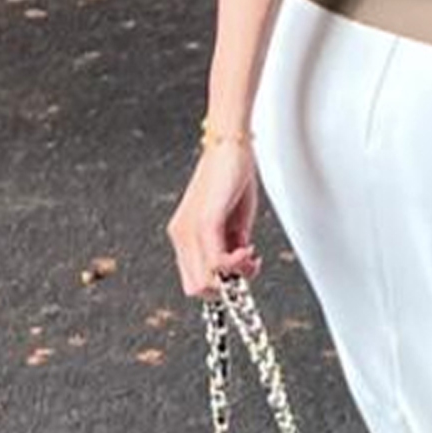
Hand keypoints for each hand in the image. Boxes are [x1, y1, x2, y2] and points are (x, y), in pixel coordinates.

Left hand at [166, 143, 263, 298]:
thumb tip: (240, 267)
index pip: (193, 280)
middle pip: (195, 288)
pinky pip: (216, 260)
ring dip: (234, 275)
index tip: (241, 271)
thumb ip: (232, 244)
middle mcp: (181, 235)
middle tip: (248, 267)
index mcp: (185, 235)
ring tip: (250, 257)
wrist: (229, 144)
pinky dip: (236, 263)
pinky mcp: (205, 221)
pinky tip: (248, 250)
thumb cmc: (231, 176)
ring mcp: (190, 230)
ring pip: (203, 281)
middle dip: (226, 286)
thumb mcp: (233, 220)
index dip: (220, 284)